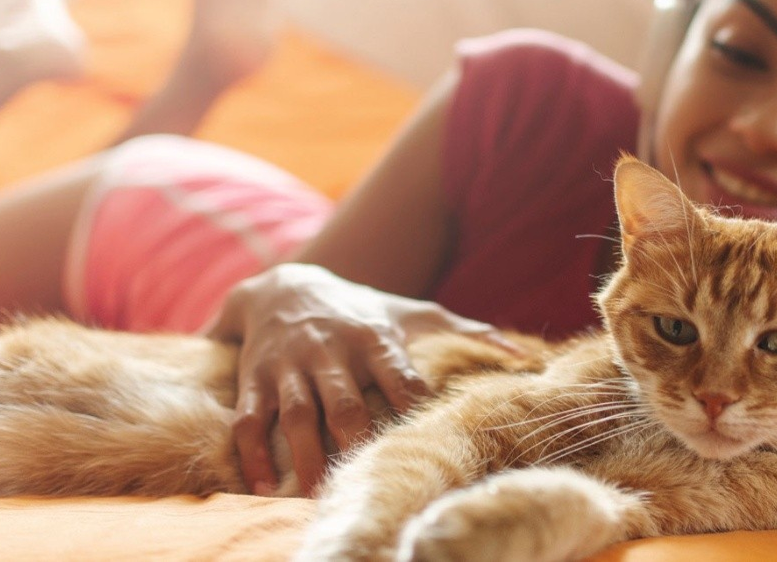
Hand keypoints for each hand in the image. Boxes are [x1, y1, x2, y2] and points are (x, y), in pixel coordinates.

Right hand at [207, 263, 508, 496]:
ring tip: (316, 492)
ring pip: (296, 413)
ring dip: (304, 455)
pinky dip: (252, 453)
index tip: (425, 437)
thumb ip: (470, 332)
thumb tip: (527, 356)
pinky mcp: (255, 378)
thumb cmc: (365, 310)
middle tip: (368, 476)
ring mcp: (290, 365)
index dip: (411, 404)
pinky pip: (249, 418)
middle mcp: (332, 351)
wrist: (286, 284)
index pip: (398, 376)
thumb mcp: (416, 313)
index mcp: (375, 338)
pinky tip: (262, 485)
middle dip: (354, 438)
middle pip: (345, 401)